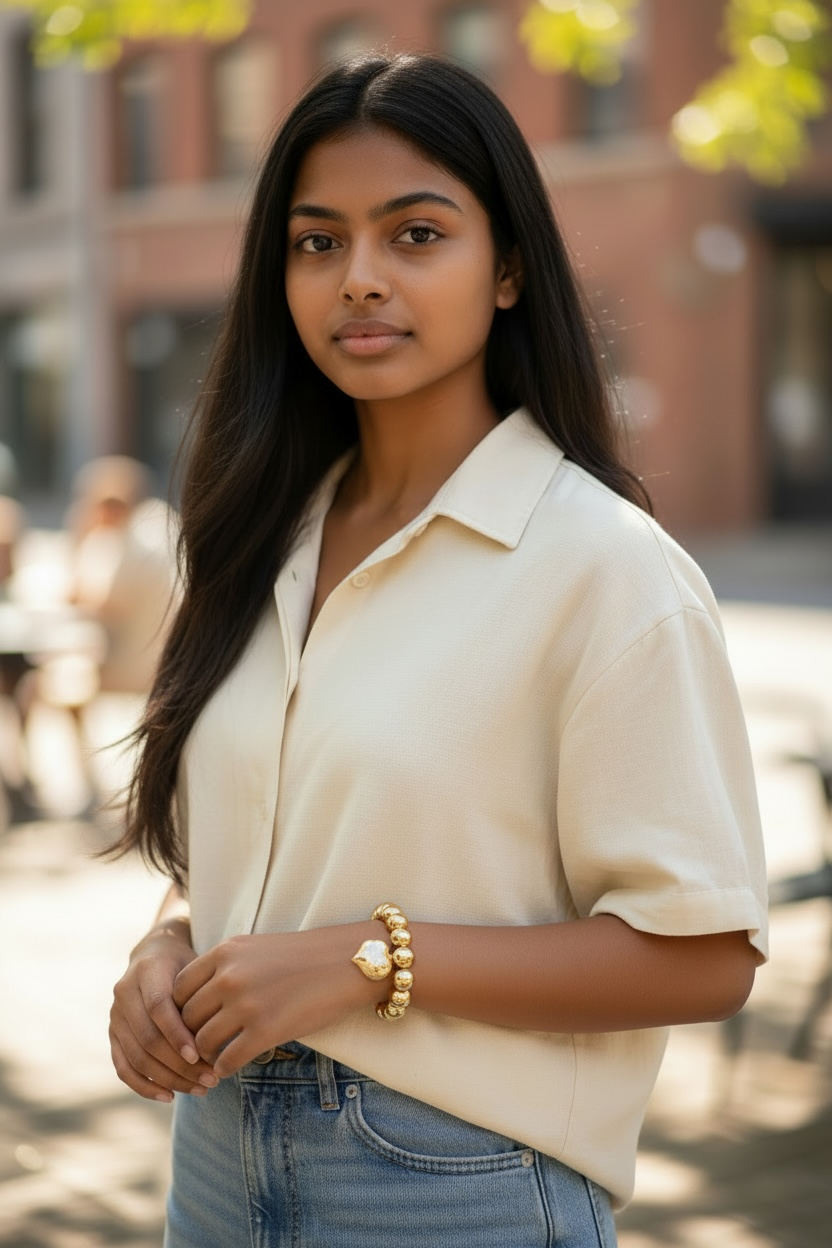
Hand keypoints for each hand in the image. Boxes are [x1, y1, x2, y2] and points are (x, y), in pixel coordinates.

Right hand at [110, 923, 219, 1102]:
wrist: (155, 953)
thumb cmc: (186, 963)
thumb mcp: (197, 965)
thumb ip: (202, 993)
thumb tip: (220, 1035)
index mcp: (147, 970)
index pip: (158, 1007)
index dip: (177, 1034)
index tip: (200, 1055)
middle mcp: (124, 993)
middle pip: (148, 1038)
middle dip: (180, 1065)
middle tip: (211, 1079)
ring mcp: (115, 1016)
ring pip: (137, 1057)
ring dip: (169, 1079)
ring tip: (200, 1089)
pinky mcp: (113, 1035)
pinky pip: (123, 1067)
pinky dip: (144, 1086)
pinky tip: (169, 1096)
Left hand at [173, 925, 377, 1078]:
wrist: (349, 962)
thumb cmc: (304, 956)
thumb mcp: (256, 948)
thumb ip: (225, 968)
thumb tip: (198, 999)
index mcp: (225, 952)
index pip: (178, 988)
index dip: (178, 1010)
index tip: (190, 1021)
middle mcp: (230, 976)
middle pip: (186, 1018)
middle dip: (189, 1036)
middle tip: (197, 1049)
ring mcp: (247, 1004)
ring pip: (202, 1042)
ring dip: (205, 1056)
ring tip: (212, 1060)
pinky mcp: (266, 1030)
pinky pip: (227, 1060)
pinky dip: (223, 1068)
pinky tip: (229, 1068)